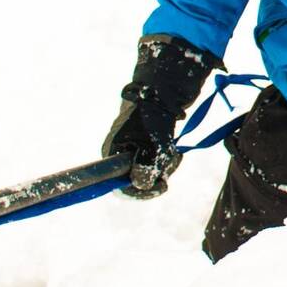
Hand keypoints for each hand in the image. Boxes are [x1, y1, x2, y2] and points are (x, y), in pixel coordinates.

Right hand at [101, 34, 222, 198]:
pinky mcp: (144, 149)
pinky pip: (156, 164)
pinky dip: (166, 159)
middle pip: (138, 182)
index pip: (120, 187)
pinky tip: (174, 150)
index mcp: (112, 155)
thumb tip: (140, 185)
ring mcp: (132, 152)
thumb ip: (146, 167)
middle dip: (158, 174)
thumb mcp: (153, 144)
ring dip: (165, 166)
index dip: (140, 192)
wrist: (161, 94)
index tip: (161, 186)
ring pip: (150, 173)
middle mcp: (119, 156)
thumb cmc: (153, 117)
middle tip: (172, 159)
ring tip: (174, 150)